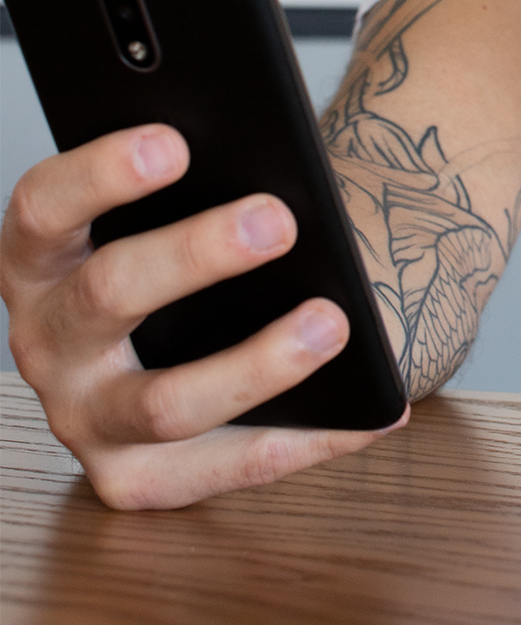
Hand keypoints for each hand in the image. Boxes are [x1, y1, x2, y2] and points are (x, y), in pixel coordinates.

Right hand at [1, 125, 406, 509]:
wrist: (203, 336)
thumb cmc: (192, 255)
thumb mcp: (176, 212)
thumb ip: (202, 189)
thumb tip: (271, 179)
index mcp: (40, 258)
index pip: (45, 207)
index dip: (100, 174)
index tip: (174, 143)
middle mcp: (48, 340)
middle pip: (108, 294)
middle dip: (196, 254)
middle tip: (278, 220)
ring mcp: (84, 418)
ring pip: (163, 403)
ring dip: (257, 364)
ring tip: (332, 322)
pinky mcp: (133, 480)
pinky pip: (228, 468)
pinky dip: (311, 439)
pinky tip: (376, 411)